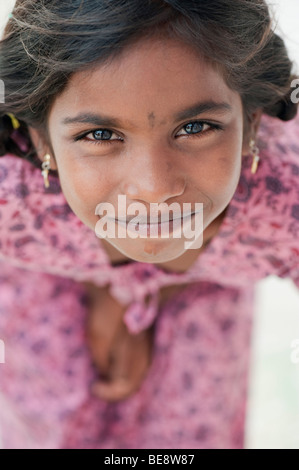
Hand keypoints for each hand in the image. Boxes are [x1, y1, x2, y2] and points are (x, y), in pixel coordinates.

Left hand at [84, 282, 153, 401]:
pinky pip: (136, 360)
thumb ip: (102, 361)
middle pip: (132, 382)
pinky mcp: (143, 338)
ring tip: (103, 370)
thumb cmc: (107, 313)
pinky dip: (125, 365)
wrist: (119, 287)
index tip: (93, 386)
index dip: (108, 393)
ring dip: (120, 376)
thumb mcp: (98, 339)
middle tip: (98, 383)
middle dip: (114, 386)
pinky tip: (112, 356)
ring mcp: (146, 346)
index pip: (123, 389)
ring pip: (135, 371)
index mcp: (133, 359)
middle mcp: (144, 355)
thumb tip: (105, 374)